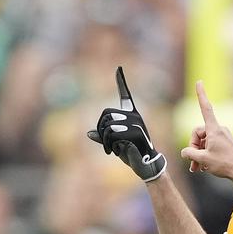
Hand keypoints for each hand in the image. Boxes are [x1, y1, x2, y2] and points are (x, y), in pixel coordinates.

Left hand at [87, 66, 164, 181]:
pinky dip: (108, 146)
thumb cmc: (129, 153)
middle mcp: (134, 116)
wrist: (144, 165)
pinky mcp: (136, 133)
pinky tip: (115, 151)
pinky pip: (112, 135)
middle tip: (105, 143)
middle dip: (100, 129)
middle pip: (105, 114)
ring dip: (104, 141)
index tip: (118, 68)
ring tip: (110, 149)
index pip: (125, 95)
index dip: (121, 82)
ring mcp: (136, 124)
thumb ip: (102, 137)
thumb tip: (88, 133)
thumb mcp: (112, 144)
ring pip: (107, 126)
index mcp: (130, 115)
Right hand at [180, 82, 232, 185]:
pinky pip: (210, 146)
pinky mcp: (225, 144)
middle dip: (193, 147)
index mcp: (214, 130)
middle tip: (193, 162)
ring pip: (203, 142)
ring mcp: (222, 137)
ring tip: (198, 168)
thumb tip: (185, 152)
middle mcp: (219, 130)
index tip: (199, 82)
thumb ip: (190, 153)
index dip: (201, 95)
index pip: (205, 108)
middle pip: (198, 133)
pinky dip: (205, 155)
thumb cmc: (224, 164)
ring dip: (198, 154)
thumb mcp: (202, 159)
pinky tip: (204, 167)